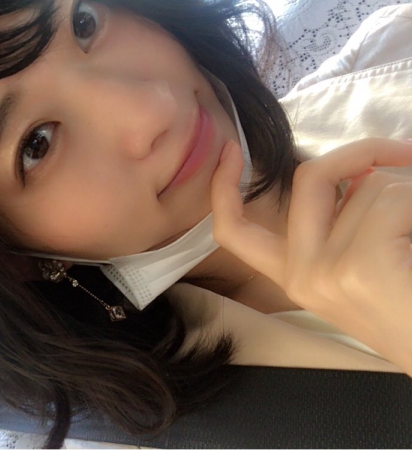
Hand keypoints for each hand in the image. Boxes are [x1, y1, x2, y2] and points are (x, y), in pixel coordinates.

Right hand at [210, 138, 411, 374]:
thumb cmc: (411, 316)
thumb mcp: (359, 270)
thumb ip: (342, 225)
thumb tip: (358, 174)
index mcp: (294, 276)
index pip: (235, 232)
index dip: (223, 188)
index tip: (230, 152)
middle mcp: (299, 275)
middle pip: (308, 179)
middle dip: (359, 152)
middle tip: (405, 154)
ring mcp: (324, 271)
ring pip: (369, 185)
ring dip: (409, 189)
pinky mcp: (360, 267)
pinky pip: (393, 197)